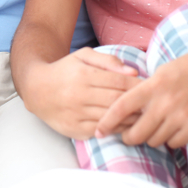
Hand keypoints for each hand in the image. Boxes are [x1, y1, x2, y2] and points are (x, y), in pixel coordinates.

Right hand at [23, 48, 139, 139]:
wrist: (36, 89)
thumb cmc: (65, 70)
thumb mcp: (83, 56)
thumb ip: (108, 61)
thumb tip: (133, 71)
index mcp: (84, 74)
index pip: (118, 81)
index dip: (136, 85)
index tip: (149, 87)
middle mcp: (79, 94)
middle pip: (117, 100)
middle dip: (137, 103)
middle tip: (152, 103)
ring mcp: (76, 113)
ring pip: (111, 118)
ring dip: (130, 118)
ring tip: (144, 115)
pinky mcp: (74, 129)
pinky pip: (102, 131)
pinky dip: (116, 129)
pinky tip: (125, 125)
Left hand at [96, 47, 187, 148]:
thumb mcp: (165, 70)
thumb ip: (147, 87)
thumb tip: (127, 102)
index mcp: (154, 84)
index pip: (122, 106)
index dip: (108, 121)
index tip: (99, 131)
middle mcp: (165, 102)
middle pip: (137, 132)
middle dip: (130, 137)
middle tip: (129, 135)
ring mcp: (182, 115)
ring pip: (155, 140)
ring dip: (152, 138)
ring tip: (156, 128)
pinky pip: (174, 143)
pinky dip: (171, 140)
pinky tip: (174, 129)